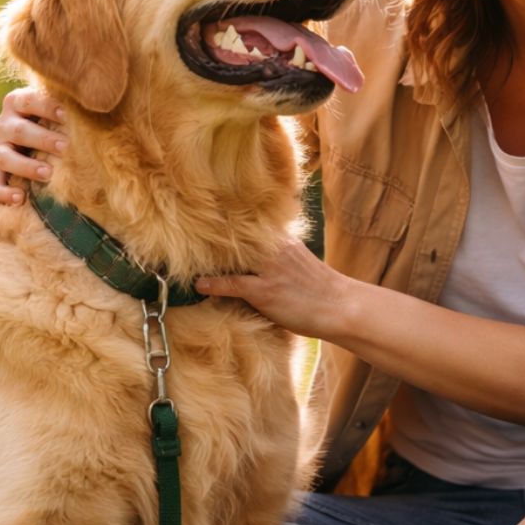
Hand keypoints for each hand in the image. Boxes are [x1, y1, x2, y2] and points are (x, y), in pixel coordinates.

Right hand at [0, 87, 67, 204]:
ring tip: (48, 174)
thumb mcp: (54, 112)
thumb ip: (66, 109)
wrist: (26, 144)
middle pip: (19, 131)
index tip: (67, 115)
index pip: (28, 101)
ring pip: (5, 158)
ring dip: (27, 166)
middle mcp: (1, 125)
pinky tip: (20, 197)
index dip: (47, 107)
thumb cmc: (50, 123)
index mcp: (16, 103)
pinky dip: (3, 192)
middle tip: (66, 147)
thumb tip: (97, 110)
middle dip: (43, 139)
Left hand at [195, 239, 354, 338]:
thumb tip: (256, 256)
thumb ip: (277, 255)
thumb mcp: (298, 262)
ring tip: (183, 259)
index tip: (200, 218)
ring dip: (207, 260)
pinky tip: (198, 285)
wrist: (342, 306)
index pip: (248, 225)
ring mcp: (269, 269)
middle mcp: (274, 248)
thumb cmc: (320, 289)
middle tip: (182, 233)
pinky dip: (213, 284)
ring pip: (230, 258)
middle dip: (210, 236)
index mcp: (282, 239)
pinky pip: (233, 283)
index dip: (224, 224)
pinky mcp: (266, 290)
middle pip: (235, 237)